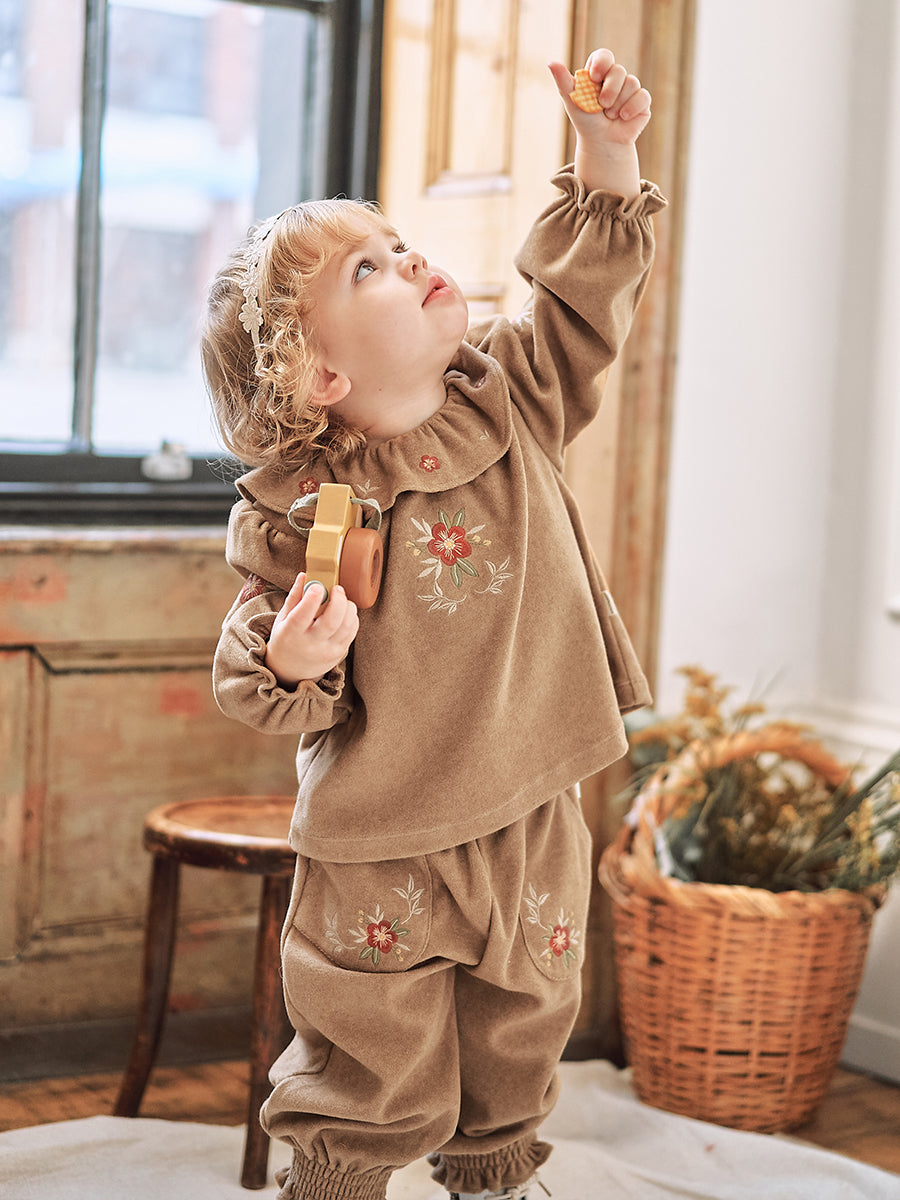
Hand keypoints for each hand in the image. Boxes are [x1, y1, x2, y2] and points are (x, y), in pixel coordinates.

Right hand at [265, 573, 358, 688]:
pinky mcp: (339, 654)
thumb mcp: (282, 619)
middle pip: (331, 622)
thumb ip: (294, 597)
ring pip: (346, 627)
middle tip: (337, 588)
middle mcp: (310, 645)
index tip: (318, 586)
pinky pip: (352, 633)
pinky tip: (345, 612)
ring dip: (348, 608)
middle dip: (338, 600)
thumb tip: (304, 575)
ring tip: (342, 599)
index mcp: (291, 634)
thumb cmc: (285, 640)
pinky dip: (352, 618)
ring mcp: (327, 652)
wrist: (289, 672)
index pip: (302, 616)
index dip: (312, 599)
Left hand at [548, 49, 650, 198]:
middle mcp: (616, 77)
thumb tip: (551, 62)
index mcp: (599, 73)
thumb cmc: (586, 121)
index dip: (601, 63)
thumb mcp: (573, 100)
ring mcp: (630, 88)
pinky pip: (642, 96)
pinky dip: (631, 108)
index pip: (604, 56)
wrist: (601, 143)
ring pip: (631, 83)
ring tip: (610, 116)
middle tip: (602, 105)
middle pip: (618, 70)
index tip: (594, 76)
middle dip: (609, 90)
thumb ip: (563, 81)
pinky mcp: (642, 100)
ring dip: (617, 105)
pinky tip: (623, 118)